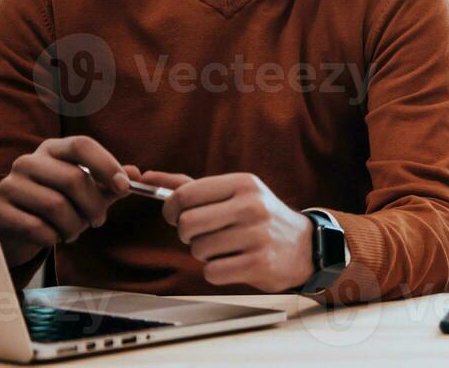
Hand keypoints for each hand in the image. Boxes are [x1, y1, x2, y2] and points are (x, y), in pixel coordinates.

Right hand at [0, 136, 133, 267]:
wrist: (16, 229)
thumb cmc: (58, 204)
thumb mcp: (87, 191)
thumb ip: (111, 183)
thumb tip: (136, 174)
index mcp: (53, 149)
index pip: (82, 145)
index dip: (107, 164)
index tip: (125, 188)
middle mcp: (29, 161)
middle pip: (73, 178)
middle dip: (94, 205)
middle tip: (99, 220)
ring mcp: (10, 184)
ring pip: (56, 205)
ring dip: (74, 225)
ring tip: (75, 230)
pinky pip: (36, 226)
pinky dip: (53, 237)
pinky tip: (54, 238)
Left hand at [156, 171, 314, 291]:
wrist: (303, 245)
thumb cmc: (258, 216)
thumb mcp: (233, 192)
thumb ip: (188, 185)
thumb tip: (145, 177)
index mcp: (242, 183)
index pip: (185, 195)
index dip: (172, 210)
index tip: (178, 216)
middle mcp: (251, 206)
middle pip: (187, 224)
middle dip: (187, 234)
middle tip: (202, 234)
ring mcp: (257, 235)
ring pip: (198, 250)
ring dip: (204, 254)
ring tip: (225, 247)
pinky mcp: (259, 263)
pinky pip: (212, 272)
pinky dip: (216, 271)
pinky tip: (234, 262)